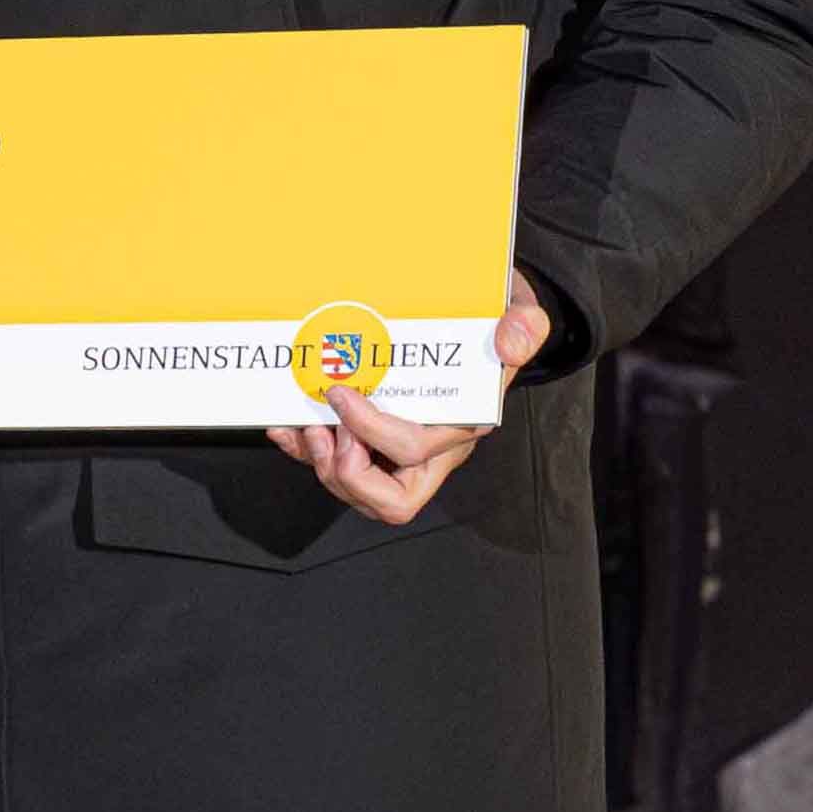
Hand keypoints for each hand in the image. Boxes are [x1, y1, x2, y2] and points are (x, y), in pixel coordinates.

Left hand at [279, 270, 550, 528]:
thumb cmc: (496, 320)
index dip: (373, 432)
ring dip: (322, 466)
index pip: (417, 450)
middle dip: (346, 473)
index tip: (342, 394)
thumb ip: (525, 326)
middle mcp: (435, 447)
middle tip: (323, 429)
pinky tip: (287, 427)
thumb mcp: (520, 311)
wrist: (486, 318)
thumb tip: (512, 343)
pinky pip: (340, 469)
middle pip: (392, 500)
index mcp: (464, 421)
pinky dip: (307, 453)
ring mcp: (403, 450)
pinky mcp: (377, 442)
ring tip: (306, 426)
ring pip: (362, 494)